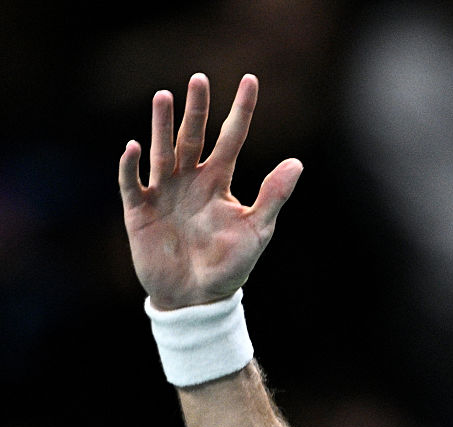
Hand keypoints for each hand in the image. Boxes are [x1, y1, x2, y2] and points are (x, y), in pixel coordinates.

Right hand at [119, 73, 301, 309]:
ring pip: (162, 151)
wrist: (197, 298)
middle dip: (196, 108)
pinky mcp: (139, 211)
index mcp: (218, 182)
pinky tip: (134, 147)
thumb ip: (273, 196)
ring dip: (162, 126)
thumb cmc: (230, 266)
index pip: (232, 138)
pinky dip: (131, 167)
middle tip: (198, 78)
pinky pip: (132, 183)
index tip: (250, 79)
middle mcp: (190, 180)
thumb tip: (297, 162)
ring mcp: (163, 193)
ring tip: (164, 96)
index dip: (241, 110)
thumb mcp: (257, 231)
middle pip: (193, 136)